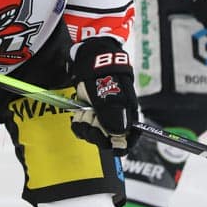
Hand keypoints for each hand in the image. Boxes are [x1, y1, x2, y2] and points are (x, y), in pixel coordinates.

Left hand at [68, 38, 138, 155]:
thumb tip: (119, 138)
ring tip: (86, 108)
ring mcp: (100, 117)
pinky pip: (81, 128)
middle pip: (106, 140)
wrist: (92, 61)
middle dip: (96, 130)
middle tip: (93, 114)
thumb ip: (114, 118)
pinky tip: (80, 110)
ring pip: (92, 135)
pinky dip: (78, 121)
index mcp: (127, 116)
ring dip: (85, 123)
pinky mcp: (88, 114)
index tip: (111, 144)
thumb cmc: (105, 76)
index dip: (120, 145)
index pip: (128, 140)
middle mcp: (114, 120)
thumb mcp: (110, 97)